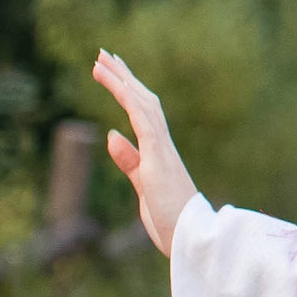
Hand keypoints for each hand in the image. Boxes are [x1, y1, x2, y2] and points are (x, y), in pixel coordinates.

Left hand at [92, 51, 199, 256]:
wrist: (194, 241)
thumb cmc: (173, 220)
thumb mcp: (143, 187)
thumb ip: (130, 161)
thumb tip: (112, 134)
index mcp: (160, 153)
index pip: (142, 114)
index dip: (128, 90)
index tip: (115, 72)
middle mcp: (163, 146)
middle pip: (143, 101)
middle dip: (123, 76)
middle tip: (104, 54)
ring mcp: (163, 150)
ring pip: (143, 105)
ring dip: (122, 81)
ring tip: (102, 61)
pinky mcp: (160, 159)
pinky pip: (145, 122)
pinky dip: (132, 101)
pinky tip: (118, 86)